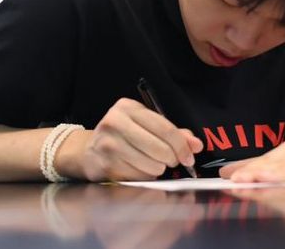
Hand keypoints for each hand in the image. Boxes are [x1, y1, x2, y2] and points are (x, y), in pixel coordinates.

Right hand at [79, 98, 203, 180]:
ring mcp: (108, 143)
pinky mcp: (104, 163)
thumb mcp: (146, 126)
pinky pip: (137, 176)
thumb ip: (173, 133)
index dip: (182, 145)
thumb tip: (196, 145)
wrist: (88, 150)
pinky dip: (144, 177)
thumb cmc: (123, 136)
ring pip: (150, 164)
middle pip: (159, 147)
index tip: (189, 157)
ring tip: (153, 164)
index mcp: (128, 107)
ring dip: (158, 169)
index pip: (164, 127)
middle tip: (172, 161)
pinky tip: (139, 170)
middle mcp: (115, 121)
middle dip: (172, 158)